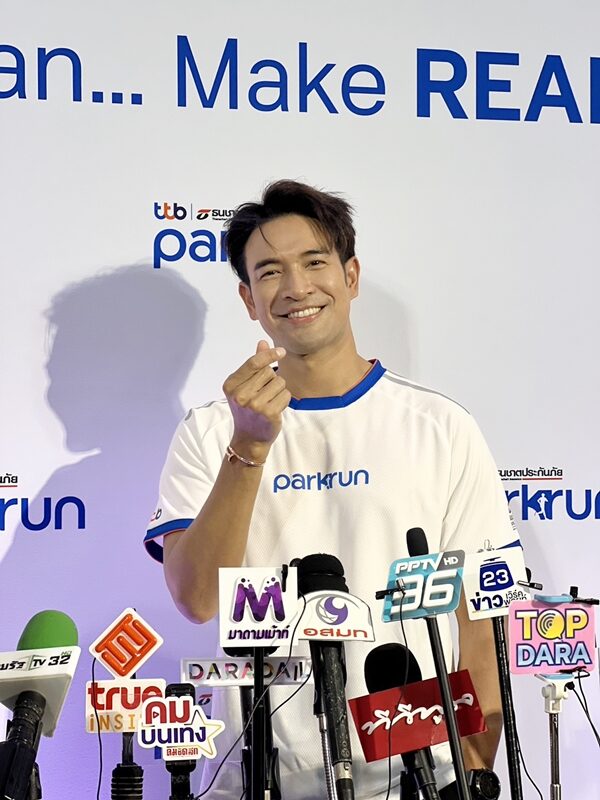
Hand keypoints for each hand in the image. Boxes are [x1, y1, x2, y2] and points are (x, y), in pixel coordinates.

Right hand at [223, 340, 289, 460]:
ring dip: (279, 390)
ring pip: (280, 382)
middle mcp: (240, 394)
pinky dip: (284, 400)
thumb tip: (262, 342)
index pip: (254, 363)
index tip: (281, 351)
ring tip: (269, 402)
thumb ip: (254, 365)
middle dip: (272, 379)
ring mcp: (254, 405)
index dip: (269, 354)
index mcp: (231, 385)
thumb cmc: (247, 410)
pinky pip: (286, 395)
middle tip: (264, 393)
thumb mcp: (245, 386)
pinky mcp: (268, 413)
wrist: (249, 439)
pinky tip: (275, 409)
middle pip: (269, 372)